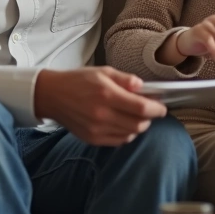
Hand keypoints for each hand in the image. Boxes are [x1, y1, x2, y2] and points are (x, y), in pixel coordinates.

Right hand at [34, 67, 166, 145]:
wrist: (52, 95)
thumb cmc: (78, 81)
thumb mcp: (103, 72)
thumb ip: (125, 79)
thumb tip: (143, 87)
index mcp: (107, 95)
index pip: (142, 108)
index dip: (157, 109)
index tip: (162, 107)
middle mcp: (102, 115)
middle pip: (139, 124)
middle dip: (150, 118)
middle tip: (151, 110)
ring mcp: (97, 129)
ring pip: (130, 134)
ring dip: (139, 126)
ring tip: (137, 116)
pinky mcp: (92, 139)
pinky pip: (119, 141)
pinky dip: (127, 134)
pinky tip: (125, 124)